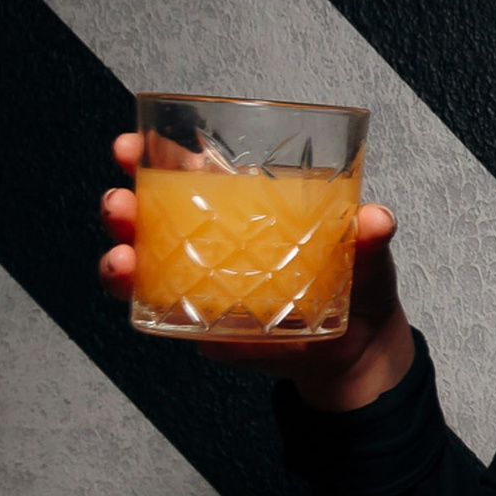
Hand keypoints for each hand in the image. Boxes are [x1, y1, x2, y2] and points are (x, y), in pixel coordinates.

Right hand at [98, 131, 414, 410]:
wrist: (360, 350)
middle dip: (122, 207)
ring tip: (121, 260)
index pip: (189, 175)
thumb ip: (371, 235)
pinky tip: (147, 299)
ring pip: (143, 268)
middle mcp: (213, 244)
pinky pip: (166, 317)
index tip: (131, 145)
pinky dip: (150, 307)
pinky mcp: (205, 327)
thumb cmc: (358, 284)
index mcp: (246, 210)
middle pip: (149, 218)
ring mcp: (203, 286)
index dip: (152, 157)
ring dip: (120, 261)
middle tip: (119, 203)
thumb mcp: (368, 254)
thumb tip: (376, 219)